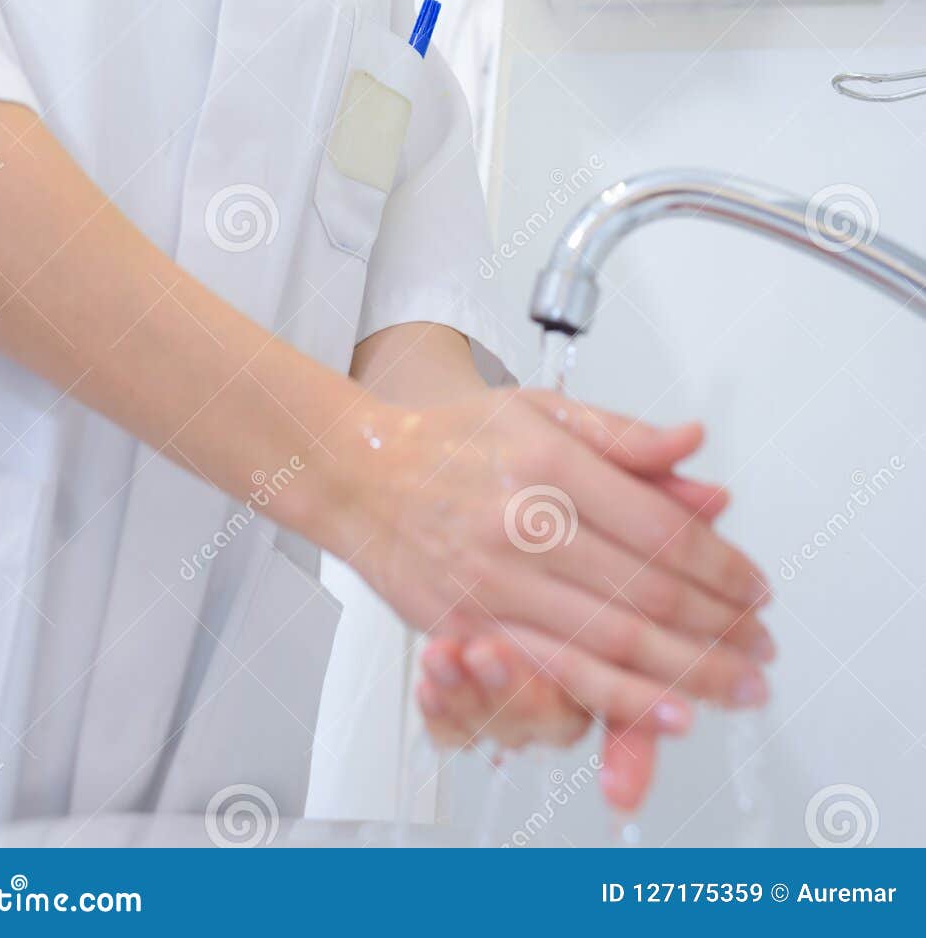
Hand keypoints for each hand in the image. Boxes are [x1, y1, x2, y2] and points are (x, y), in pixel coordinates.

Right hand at [345, 389, 771, 737]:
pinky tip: (666, 713)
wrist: (361, 473)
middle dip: (720, 626)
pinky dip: (620, 699)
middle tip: (763, 646)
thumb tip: (695, 449)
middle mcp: (524, 524)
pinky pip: (560, 672)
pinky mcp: (471, 627)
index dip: (721, 565)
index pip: (658, 526)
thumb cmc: (452, 441)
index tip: (757, 587)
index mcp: (549, 465)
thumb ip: (623, 436)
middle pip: (646, 590)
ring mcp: (495, 582)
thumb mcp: (540, 410)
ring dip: (690, 671)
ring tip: (739, 687)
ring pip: (612, 639)